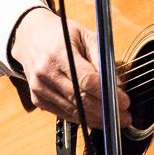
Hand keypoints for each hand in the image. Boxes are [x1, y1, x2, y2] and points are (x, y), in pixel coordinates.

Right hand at [9, 7, 129, 126]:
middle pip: (80, 100)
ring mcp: (39, 88)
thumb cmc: (60, 34)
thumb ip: (102, 59)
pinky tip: (95, 117)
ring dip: (96, 119)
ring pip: (73, 112)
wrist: (29, 36)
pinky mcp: (37, 98)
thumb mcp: (85, 35)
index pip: (86, 80)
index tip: (124, 101)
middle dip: (106, 112)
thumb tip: (117, 85)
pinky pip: (64, 114)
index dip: (107, 94)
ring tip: (114, 120)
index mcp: (59, 53)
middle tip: (125, 117)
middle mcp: (46, 72)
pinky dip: (82, 118)